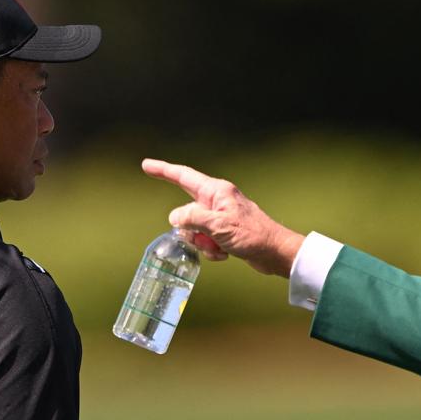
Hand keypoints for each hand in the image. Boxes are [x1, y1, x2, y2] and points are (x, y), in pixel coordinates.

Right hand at [141, 159, 305, 276]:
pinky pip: (206, 239)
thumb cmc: (252, 235)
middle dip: (189, 229)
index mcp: (216, 191)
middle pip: (187, 210)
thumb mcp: (217, 226)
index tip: (146, 166)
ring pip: (194, 228)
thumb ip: (192, 218)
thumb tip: (175, 217)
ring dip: (202, 242)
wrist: (274, 252)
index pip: (183, 176)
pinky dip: (211, 249)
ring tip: (220, 247)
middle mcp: (217, 200)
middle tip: (206, 238)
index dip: (163, 171)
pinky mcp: (225, 232)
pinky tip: (225, 253)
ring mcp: (221, 216)